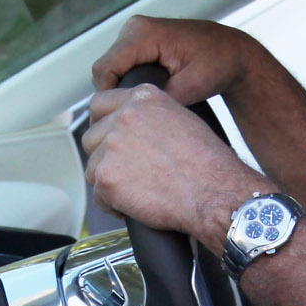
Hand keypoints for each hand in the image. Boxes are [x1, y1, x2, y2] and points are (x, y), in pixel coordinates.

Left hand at [79, 84, 261, 241]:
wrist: (214, 193)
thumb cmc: (208, 164)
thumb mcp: (181, 120)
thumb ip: (151, 117)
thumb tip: (133, 128)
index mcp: (142, 98)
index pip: (100, 104)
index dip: (102, 125)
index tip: (107, 140)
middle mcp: (124, 116)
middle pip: (92, 138)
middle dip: (104, 157)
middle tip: (126, 173)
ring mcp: (112, 146)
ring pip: (92, 167)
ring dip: (108, 182)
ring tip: (136, 193)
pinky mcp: (107, 177)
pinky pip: (98, 196)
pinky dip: (113, 205)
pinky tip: (135, 206)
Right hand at [92, 15, 268, 106]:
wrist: (232, 51)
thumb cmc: (218, 64)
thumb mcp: (192, 86)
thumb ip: (161, 99)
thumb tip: (136, 115)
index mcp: (143, 33)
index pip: (105, 70)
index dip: (109, 97)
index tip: (124, 119)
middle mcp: (134, 28)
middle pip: (105, 70)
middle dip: (115, 96)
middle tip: (134, 119)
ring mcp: (135, 33)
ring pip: (110, 70)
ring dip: (121, 90)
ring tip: (141, 109)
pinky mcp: (138, 42)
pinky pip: (120, 67)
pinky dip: (127, 83)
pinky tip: (144, 98)